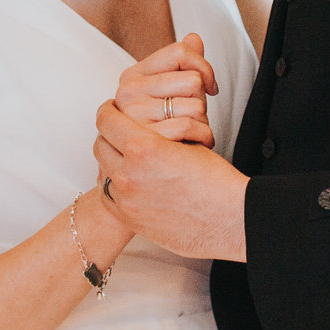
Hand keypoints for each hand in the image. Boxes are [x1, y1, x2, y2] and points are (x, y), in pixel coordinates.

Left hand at [94, 96, 248, 261]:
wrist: (230, 220)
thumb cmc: (216, 181)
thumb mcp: (186, 142)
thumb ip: (155, 131)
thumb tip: (139, 122)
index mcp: (143, 148)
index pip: (107, 120)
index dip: (109, 110)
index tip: (113, 109)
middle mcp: (128, 175)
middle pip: (100, 143)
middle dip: (108, 134)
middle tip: (119, 129)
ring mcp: (126, 201)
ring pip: (103, 170)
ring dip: (112, 159)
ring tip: (127, 155)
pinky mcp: (130, 220)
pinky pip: (109, 196)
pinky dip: (117, 185)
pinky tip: (132, 180)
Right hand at [112, 33, 216, 145]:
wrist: (152, 177)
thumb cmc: (162, 132)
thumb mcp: (169, 96)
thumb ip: (181, 65)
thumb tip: (194, 38)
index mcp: (131, 77)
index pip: (181, 52)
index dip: (203, 67)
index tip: (207, 85)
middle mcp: (126, 94)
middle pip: (193, 80)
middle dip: (201, 100)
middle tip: (192, 117)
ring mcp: (134, 118)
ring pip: (195, 104)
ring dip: (203, 122)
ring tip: (192, 133)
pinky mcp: (147, 143)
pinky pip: (192, 126)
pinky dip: (205, 137)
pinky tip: (198, 144)